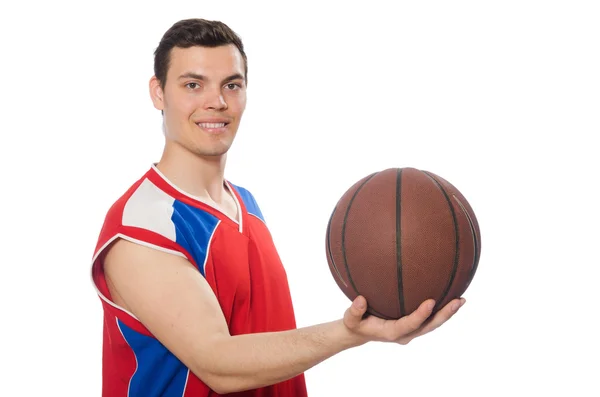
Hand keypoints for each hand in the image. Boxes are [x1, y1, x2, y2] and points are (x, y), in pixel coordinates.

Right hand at [343, 296, 464, 344]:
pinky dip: (441, 310)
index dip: (421, 315)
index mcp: (392, 333)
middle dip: (445, 315)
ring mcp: (411, 331)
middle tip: (458, 301)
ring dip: (447, 313)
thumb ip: (354, 310)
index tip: (431, 302)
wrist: (359, 332)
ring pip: (433, 324)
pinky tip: (450, 296)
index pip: (410, 324)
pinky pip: (430, 320)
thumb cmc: (355, 323)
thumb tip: (360, 300)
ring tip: (461, 299)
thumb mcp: (350, 319)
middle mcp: (405, 334)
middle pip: (429, 326)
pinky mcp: (413, 326)